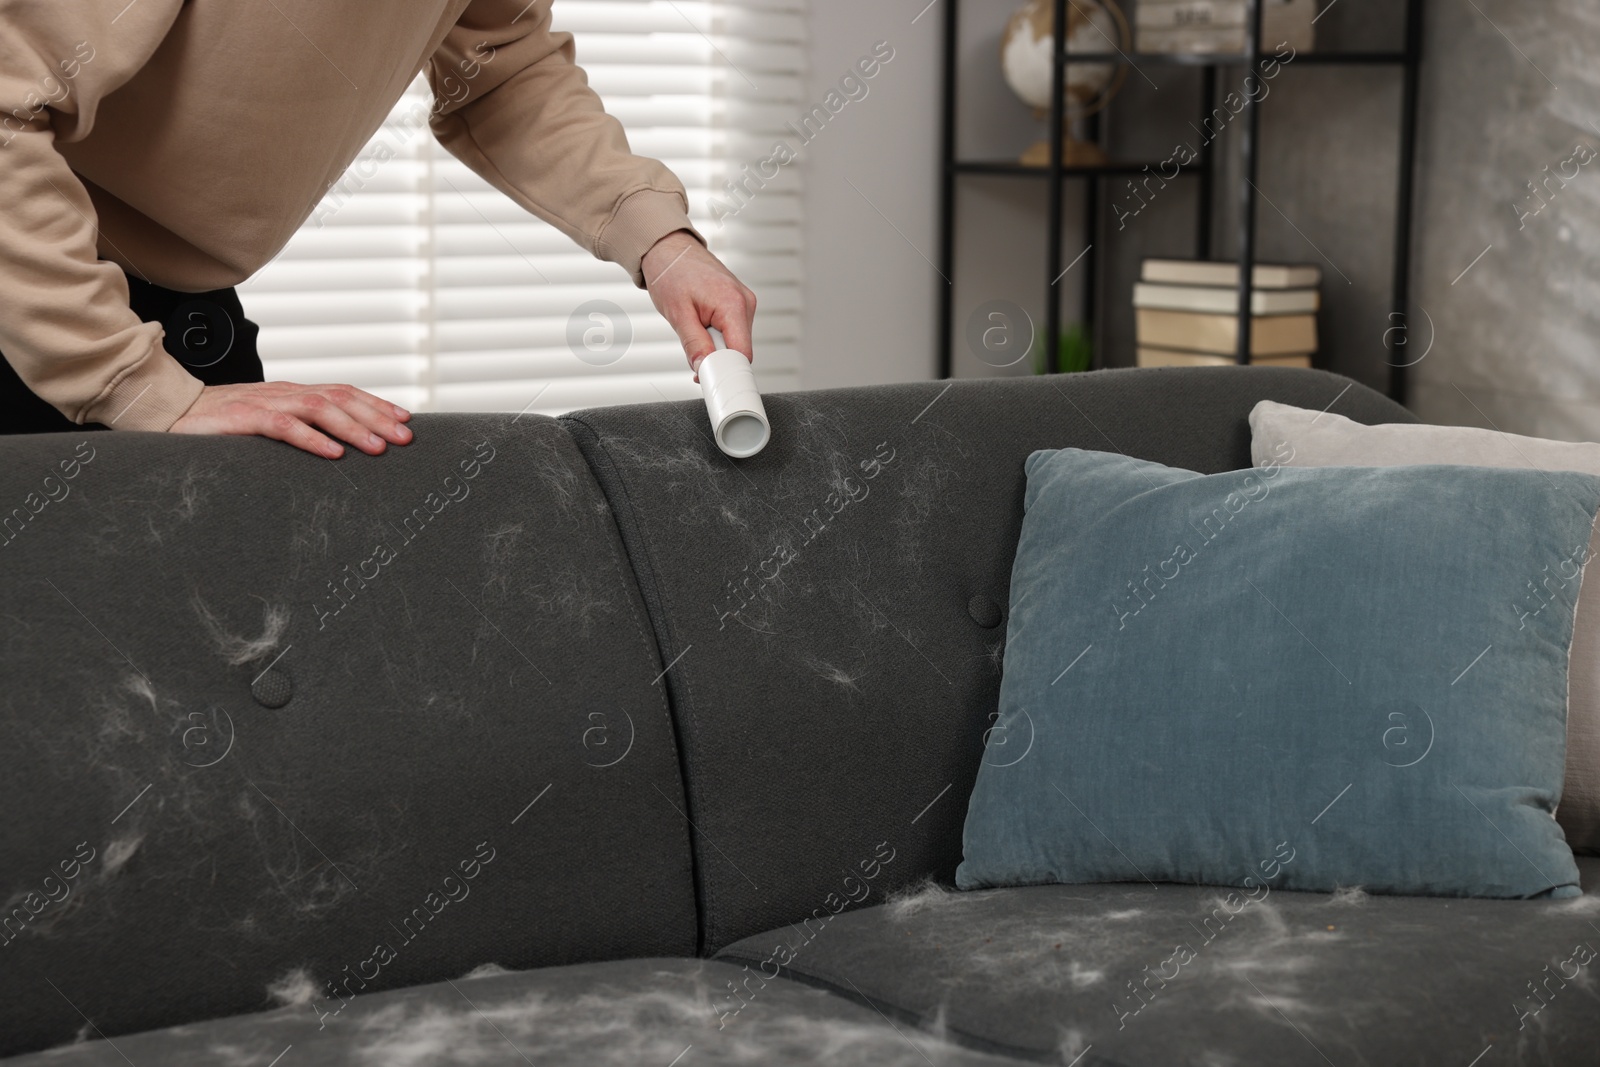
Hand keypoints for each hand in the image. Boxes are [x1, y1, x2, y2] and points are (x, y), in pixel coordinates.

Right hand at [168, 381, 412, 458]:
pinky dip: (311, 440)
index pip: (344, 392)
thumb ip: (297, 426)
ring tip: (379, 448)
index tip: (406, 420)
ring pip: (320, 408)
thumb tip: (336, 445)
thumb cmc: (219, 422)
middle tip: (405, 437)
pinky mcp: (242, 419)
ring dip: (353, 428)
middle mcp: (285, 393)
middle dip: (377, 417)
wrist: (168, 412)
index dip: (377, 405)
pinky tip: (333, 454)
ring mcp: (264, 403)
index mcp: (293, 393)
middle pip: (341, 398)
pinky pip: (283, 426)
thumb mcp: (266, 422)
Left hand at [641, 230, 756, 379]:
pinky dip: (716, 336)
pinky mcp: (739, 304)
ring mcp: (744, 303)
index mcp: (734, 304)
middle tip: (693, 353)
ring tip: (694, 327)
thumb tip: (704, 369)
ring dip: (715, 346)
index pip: (742, 353)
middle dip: (717, 358)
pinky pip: (732, 331)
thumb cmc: (671, 272)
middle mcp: (746, 303)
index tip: (711, 382)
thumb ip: (694, 345)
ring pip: (735, 342)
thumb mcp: (678, 314)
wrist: (668, 248)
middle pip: (740, 350)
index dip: (727, 371)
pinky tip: (701, 323)